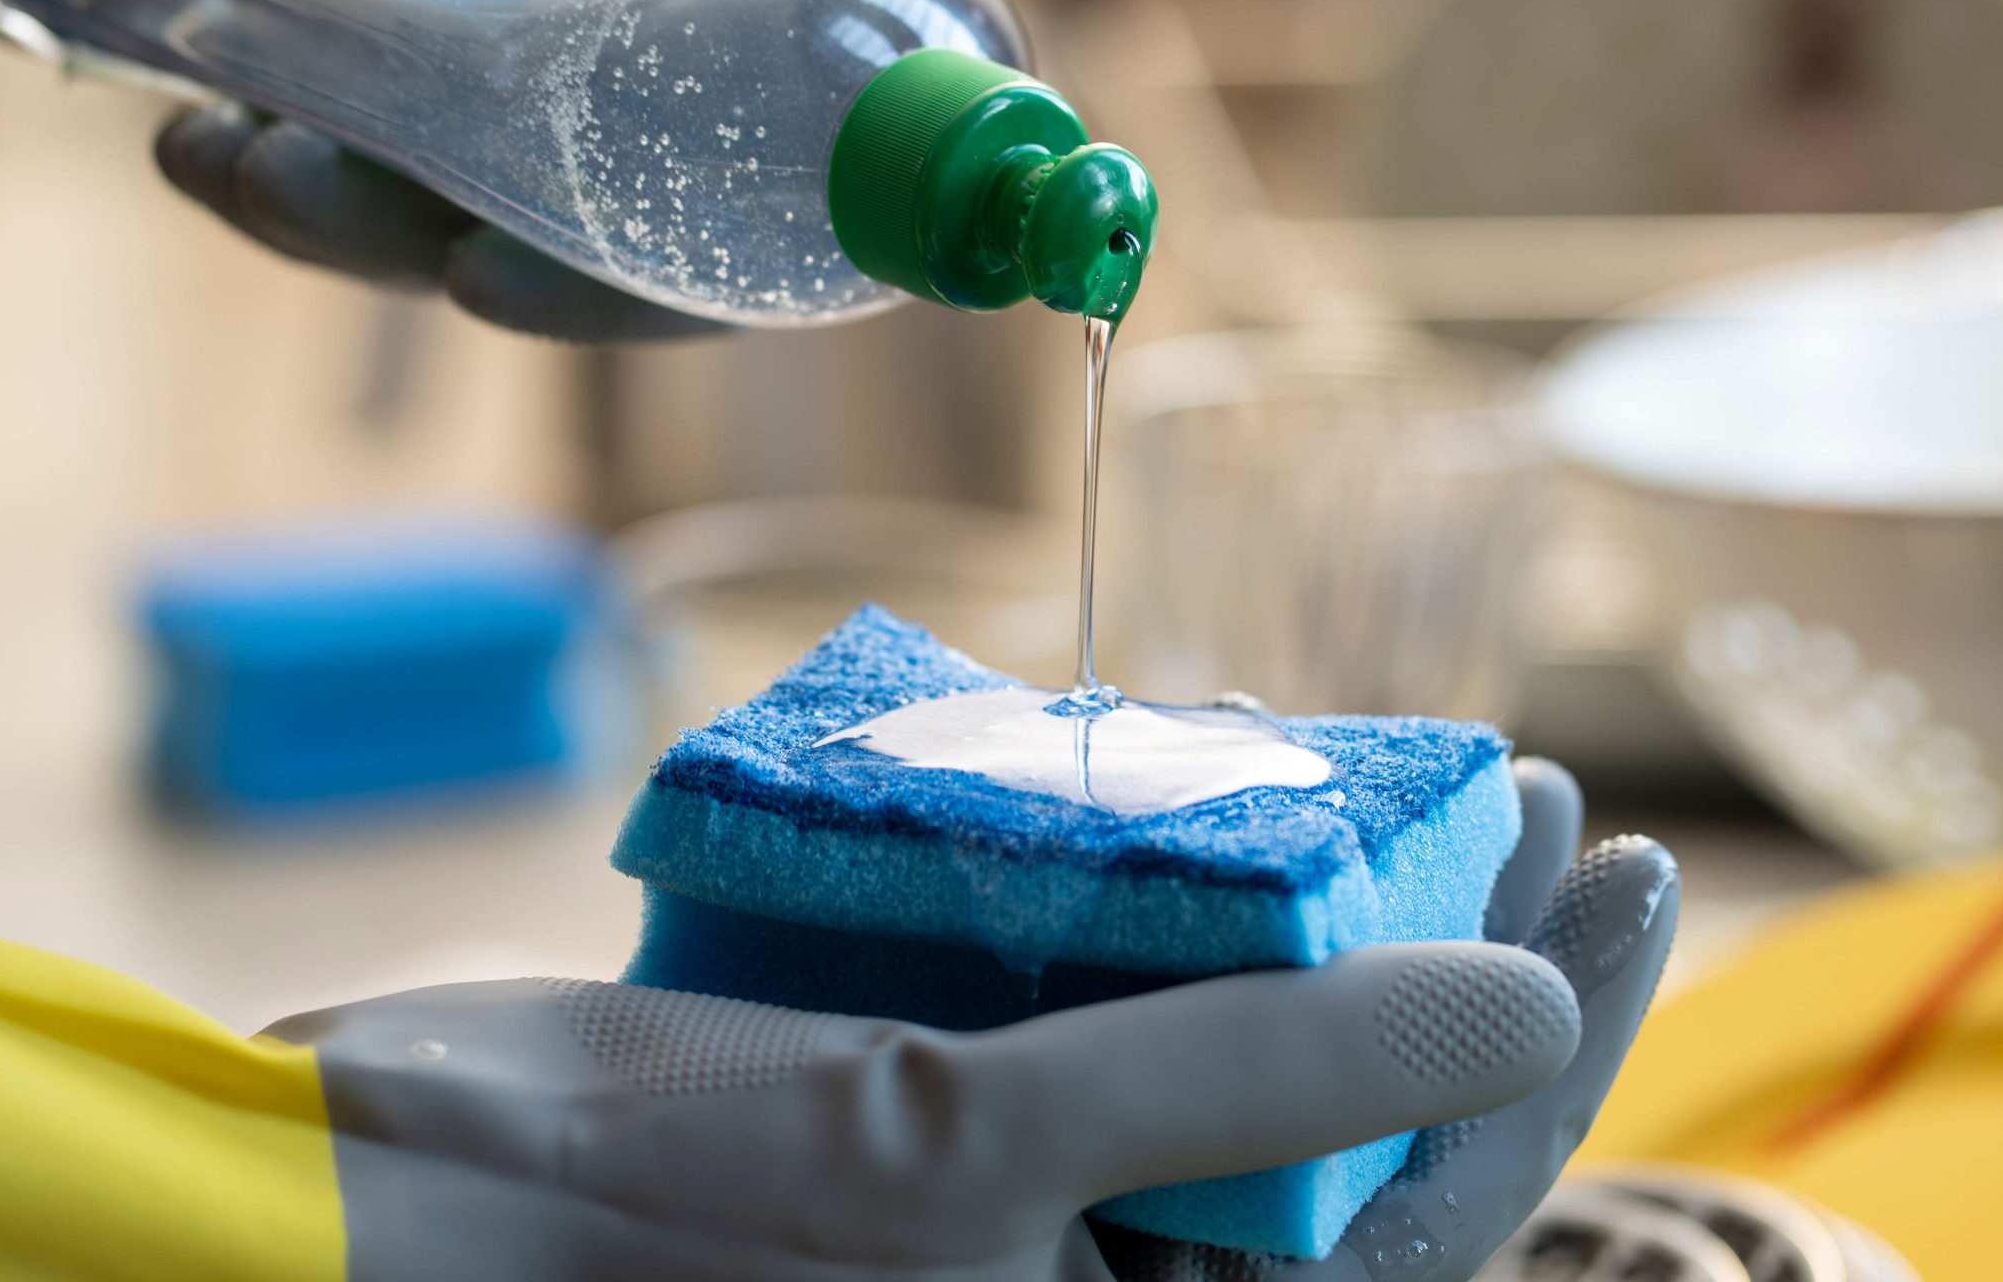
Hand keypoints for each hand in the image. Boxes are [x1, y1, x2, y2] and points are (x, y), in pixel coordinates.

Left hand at [151, 0, 858, 342]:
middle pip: (530, 260)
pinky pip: (380, 166)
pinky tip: (197, 114)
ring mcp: (554, 140)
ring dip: (312, 211)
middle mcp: (660, 159)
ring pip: (434, 227)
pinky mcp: (460, 109)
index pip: (703, 265)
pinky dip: (289, 149)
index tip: (481, 277)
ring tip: (197, 153)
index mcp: (778, 121)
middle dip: (385, 236)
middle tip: (274, 173)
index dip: (595, 297)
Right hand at [259, 759, 1679, 1280]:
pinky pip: (1109, 1016)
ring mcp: (1027, 1219)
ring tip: (1410, 770)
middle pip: (1354, 1141)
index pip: (1425, 1232)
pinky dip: (1169, 908)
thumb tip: (1519, 1002)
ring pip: (1236, 1064)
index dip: (1552, 1047)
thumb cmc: (637, 1204)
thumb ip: (1248, 1074)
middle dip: (1457, 962)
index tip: (1620, 864)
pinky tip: (1220, 791)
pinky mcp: (946, 1122)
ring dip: (1320, 916)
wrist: (382, 1193)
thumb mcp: (959, 1134)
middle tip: (1542, 793)